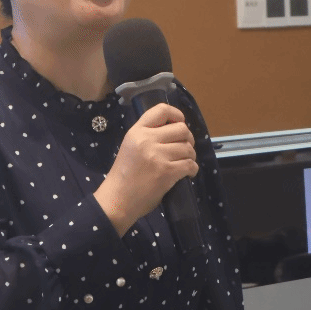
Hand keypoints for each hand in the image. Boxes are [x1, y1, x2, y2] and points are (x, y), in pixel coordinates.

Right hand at [93, 103, 197, 236]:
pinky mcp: (167, 172)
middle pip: (182, 129)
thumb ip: (147, 135)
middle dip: (188, 139)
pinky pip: (190, 164)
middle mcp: (147, 140)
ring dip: (191, 156)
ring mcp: (158, 156)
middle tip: (184, 149)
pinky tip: (187, 173)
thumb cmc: (124, 174)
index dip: (177, 114)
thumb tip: (173, 130)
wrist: (118, 199)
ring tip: (185, 162)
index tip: (180, 124)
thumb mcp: (130, 146)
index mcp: (137, 131)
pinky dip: (192, 169)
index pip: (162, 110)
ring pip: (188, 148)